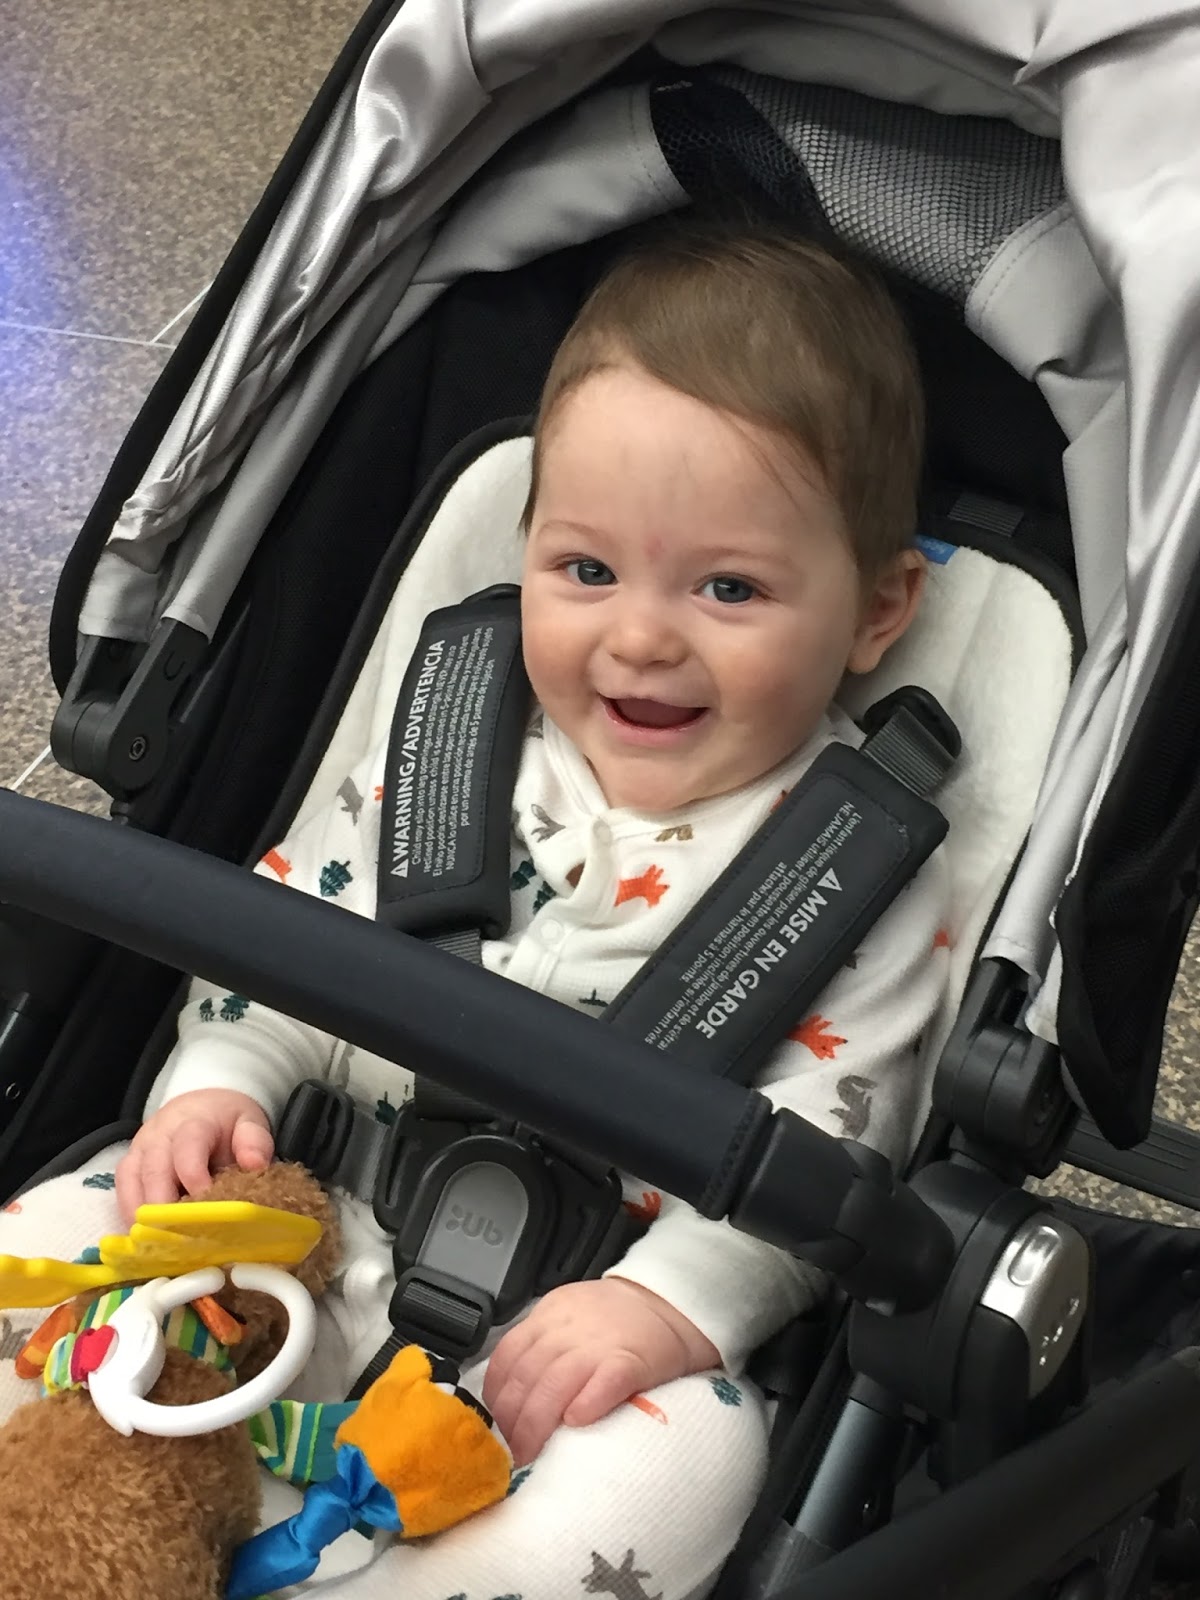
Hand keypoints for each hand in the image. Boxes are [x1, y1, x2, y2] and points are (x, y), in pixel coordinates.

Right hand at [115, 1089, 273, 1224]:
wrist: (202, 1105)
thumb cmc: (227, 1122)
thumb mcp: (249, 1122)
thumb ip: (254, 1141)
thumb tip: (255, 1164)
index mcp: (194, 1121)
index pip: (188, 1146)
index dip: (193, 1174)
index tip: (206, 1202)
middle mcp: (160, 1134)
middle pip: (154, 1170)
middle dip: (164, 1206)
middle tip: (178, 1237)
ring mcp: (140, 1149)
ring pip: (132, 1181)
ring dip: (143, 1214)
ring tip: (158, 1244)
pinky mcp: (130, 1165)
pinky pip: (122, 1189)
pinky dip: (129, 1214)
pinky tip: (143, 1238)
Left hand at [482, 1277, 719, 1465]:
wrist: (671, 1302)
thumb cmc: (619, 1320)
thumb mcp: (571, 1318)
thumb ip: (543, 1346)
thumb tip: (510, 1397)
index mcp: (550, 1314)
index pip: (507, 1356)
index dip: (495, 1397)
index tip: (492, 1427)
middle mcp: (569, 1326)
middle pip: (527, 1376)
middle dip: (511, 1421)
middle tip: (507, 1454)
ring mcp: (600, 1343)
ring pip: (555, 1383)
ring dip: (536, 1424)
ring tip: (529, 1454)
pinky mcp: (632, 1361)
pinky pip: (604, 1382)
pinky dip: (586, 1404)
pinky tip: (575, 1424)